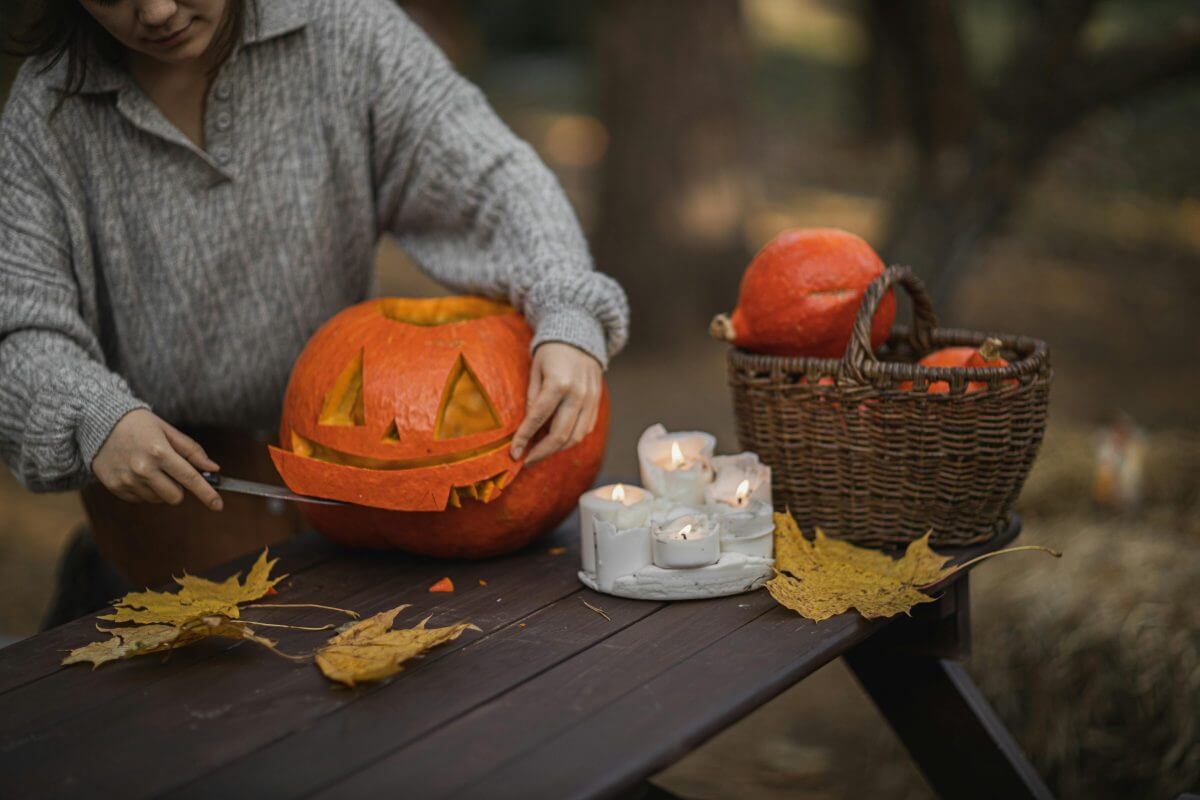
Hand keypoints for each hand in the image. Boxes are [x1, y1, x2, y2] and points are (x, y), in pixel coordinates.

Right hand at [92, 409, 223, 508]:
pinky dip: (144, 490)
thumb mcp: (168, 431)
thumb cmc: (139, 424)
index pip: (190, 479)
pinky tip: (137, 472)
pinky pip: (141, 499)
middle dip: (180, 489)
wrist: (99, 423)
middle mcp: (143, 468)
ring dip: (160, 488)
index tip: (218, 505)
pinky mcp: (115, 487)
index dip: (207, 494)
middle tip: (172, 472)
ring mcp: (127, 480)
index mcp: (159, 452)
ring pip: (158, 499)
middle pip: (175, 497)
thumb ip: (192, 451)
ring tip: (150, 467)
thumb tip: (213, 469)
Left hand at [511, 342, 601, 463]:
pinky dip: (570, 440)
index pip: (538, 419)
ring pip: (575, 437)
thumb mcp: (534, 370)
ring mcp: (591, 400)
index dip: (524, 439)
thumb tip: (528, 428)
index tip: (513, 454)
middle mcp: (578, 394)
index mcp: (559, 383)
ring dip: (555, 450)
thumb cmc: (551, 353)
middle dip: (540, 453)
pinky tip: (555, 441)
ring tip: (539, 453)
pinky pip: (585, 429)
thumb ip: (532, 398)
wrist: (580, 337)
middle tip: (525, 460)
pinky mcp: (597, 404)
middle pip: (560, 435)